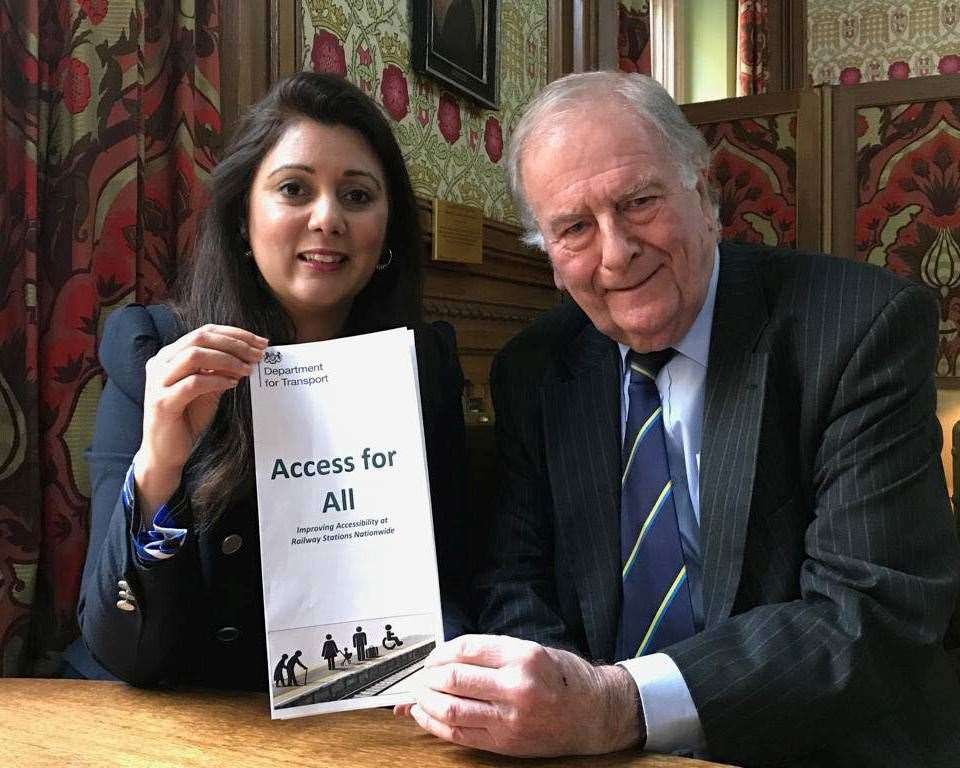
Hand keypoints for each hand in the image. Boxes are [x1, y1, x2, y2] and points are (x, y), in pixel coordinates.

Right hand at [135, 324, 266, 517]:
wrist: (165, 452)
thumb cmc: (187, 418)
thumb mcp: (208, 388)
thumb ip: (222, 370)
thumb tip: (249, 355)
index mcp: (170, 355)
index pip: (204, 332)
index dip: (235, 334)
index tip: (261, 342)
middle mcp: (160, 363)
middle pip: (199, 338)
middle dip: (234, 343)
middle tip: (258, 354)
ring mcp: (158, 382)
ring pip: (194, 356)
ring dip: (227, 360)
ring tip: (248, 370)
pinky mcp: (162, 402)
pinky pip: (192, 383)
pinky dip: (216, 380)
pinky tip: (232, 384)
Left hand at [395, 634, 642, 756]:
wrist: (595, 714)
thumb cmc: (565, 679)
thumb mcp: (534, 651)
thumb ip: (493, 653)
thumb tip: (447, 656)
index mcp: (524, 656)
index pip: (466, 649)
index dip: (441, 652)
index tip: (433, 655)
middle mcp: (516, 686)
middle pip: (453, 679)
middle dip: (427, 676)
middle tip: (421, 675)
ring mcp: (509, 718)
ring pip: (450, 709)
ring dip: (425, 701)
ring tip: (418, 694)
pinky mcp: (505, 743)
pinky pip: (459, 734)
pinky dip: (435, 724)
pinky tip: (425, 715)